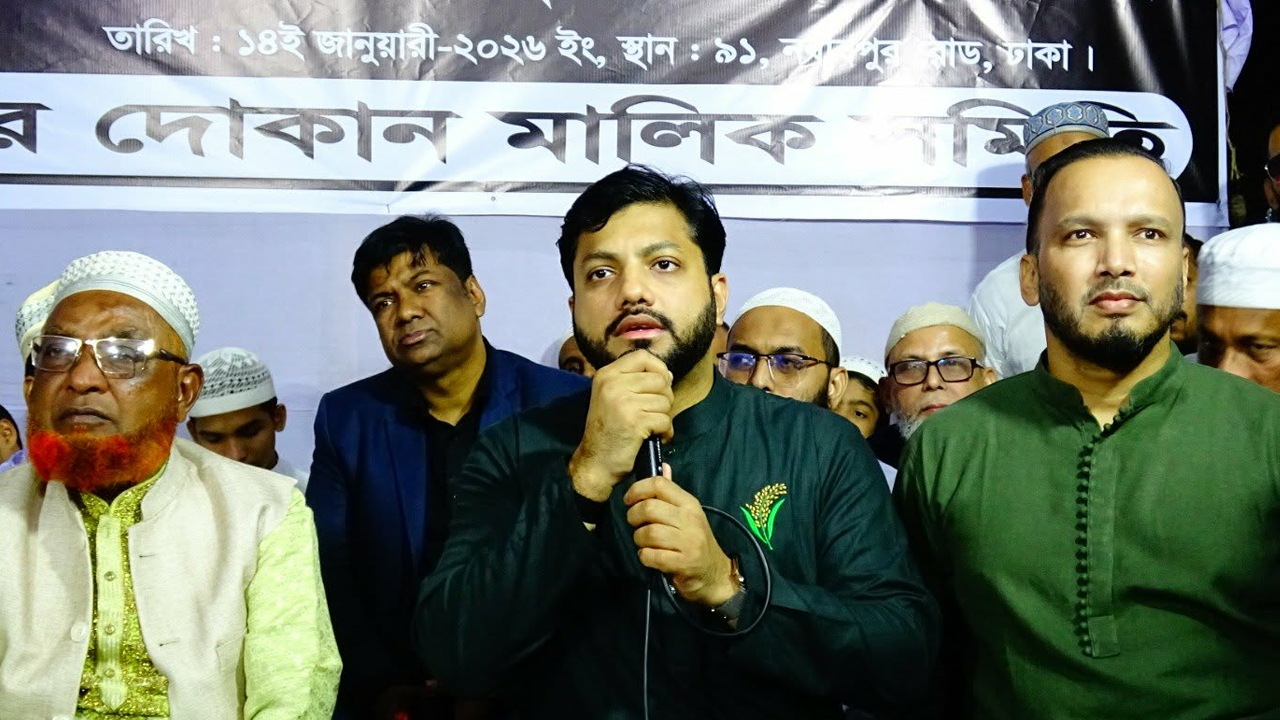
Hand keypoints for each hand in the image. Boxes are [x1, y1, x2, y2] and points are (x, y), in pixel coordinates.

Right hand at [569, 350, 673, 501]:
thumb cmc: (608, 431)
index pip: (643, 357)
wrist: (595, 463)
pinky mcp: (634, 421)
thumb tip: (668, 375)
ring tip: (651, 427)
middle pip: (660, 380)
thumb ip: (634, 382)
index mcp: (606, 375)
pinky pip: (665, 420)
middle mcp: (613, 384)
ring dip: (664, 417)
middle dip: (665, 398)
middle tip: (655, 414)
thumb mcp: (612, 397)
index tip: (661, 385)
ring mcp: (623, 402)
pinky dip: (665, 432)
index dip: (659, 368)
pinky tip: (653, 437)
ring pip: (665, 401)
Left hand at [624, 464, 737, 606]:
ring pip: (649, 532)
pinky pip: (652, 556)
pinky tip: (649, 557)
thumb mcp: (687, 514)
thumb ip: (672, 493)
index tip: (629, 501)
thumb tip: (664, 466)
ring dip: (639, 539)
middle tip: (635, 524)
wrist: (715, 574)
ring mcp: (688, 542)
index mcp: (689, 503)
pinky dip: (644, 557)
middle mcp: (690, 519)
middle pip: (649, 507)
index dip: (638, 490)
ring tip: (643, 543)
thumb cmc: (695, 541)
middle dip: (634, 516)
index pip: (659, 484)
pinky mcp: (684, 563)